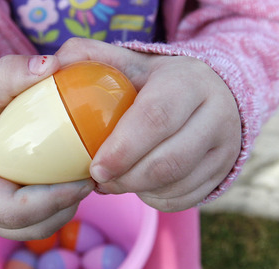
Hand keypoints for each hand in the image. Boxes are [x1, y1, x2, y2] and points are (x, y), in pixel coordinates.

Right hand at [0, 55, 94, 239]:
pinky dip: (58, 207)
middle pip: (29, 226)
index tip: (86, 179)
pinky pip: (37, 223)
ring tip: (84, 178)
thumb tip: (52, 65)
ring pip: (37, 229)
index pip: (13, 209)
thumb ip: (10, 73)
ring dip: (66, 208)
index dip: (54, 199)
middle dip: (66, 205)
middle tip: (92, 176)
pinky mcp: (2, 220)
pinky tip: (70, 181)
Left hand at [55, 38, 240, 211]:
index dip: (122, 149)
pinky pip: (183, 199)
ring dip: (137, 190)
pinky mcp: (223, 172)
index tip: (94, 168)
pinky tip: (140, 186)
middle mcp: (216, 115)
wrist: (212, 95)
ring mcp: (224, 147)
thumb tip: (54, 65)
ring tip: (114, 182)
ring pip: (176, 185)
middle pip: (168, 161)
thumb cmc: (159, 82)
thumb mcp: (132, 62)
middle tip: (98, 180)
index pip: (154, 118)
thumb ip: (92, 57)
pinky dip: (154, 198)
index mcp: (188, 83)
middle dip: (126, 178)